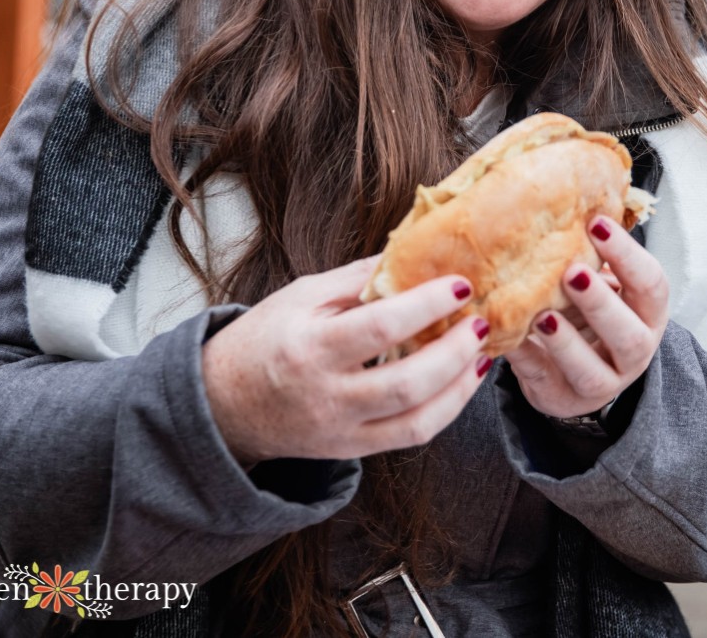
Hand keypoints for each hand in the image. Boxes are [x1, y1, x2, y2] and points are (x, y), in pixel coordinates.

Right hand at [202, 256, 491, 464]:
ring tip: (482, 351)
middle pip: (407, 382)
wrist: (224, 404)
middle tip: (480, 319)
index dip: (426, 305)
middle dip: (455, 351)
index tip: (459, 283)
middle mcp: (328, 396)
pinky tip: (462, 380)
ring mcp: (342, 431)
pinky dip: (445, 409)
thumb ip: (356, 280)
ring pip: (417, 420)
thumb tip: (409, 253)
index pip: (379, 327)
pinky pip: (410, 437)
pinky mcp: (352, 452)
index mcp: (310, 347)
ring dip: (460, 386)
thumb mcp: (301, 296)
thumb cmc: (263, 338)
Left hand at [503, 216, 668, 420]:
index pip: (651, 284)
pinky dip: (525, 359)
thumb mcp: (598, 280)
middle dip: (601, 303)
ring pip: (591, 371)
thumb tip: (564, 194)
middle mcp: (633, 351)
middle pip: (630, 335)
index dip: (627, 254)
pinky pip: (543, 381)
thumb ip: (589, 251)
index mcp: (646, 313)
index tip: (596, 223)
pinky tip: (507, 337)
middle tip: (571, 272)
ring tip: (542, 316)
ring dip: (566, 343)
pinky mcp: (561, 398)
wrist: (572, 369)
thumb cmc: (586, 308)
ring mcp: (601, 382)